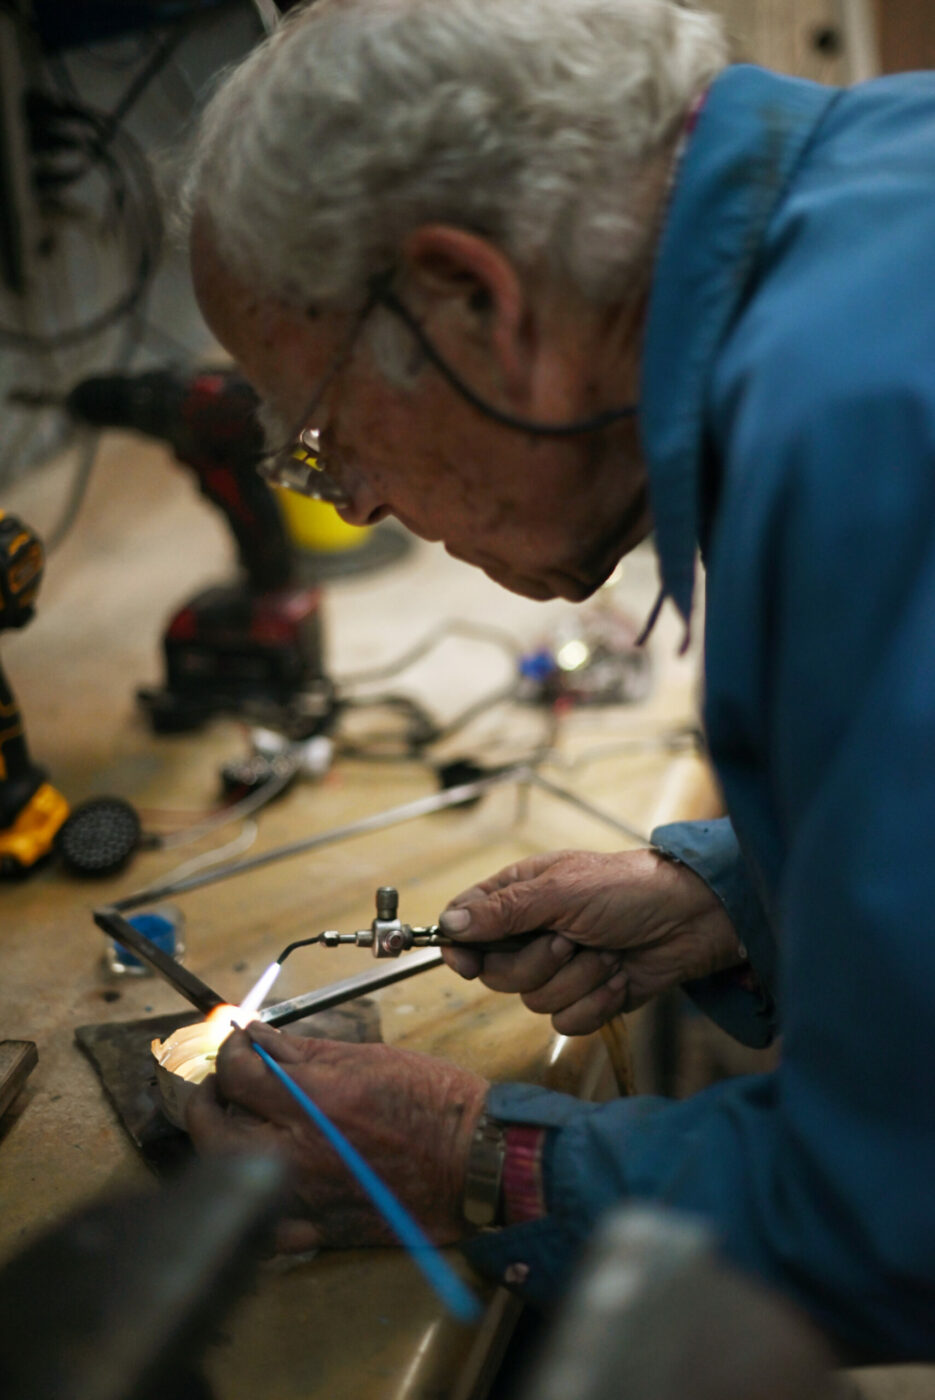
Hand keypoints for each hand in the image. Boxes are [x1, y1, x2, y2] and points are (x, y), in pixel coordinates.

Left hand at [187, 1022, 487, 1251]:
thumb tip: (260, 1037)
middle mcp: (300, 1151)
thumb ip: (306, 1051)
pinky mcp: (317, 1229)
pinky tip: (259, 1176)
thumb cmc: (434, 1102)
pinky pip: (261, 1224)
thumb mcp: (370, 1057)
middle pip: (213, 1127)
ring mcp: (304, 1196)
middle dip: (209, 1097)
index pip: (238, 1072)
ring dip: (221, 1142)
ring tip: (238, 1122)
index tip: (238, 1041)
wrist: (474, 1161)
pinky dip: (250, 1197)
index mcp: (314, 1100)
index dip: (230, 1049)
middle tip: (223, 1082)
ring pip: (226, 1175)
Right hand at [439, 849, 742, 1034]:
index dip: (461, 947)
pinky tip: (619, 977)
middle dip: (537, 964)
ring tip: (606, 953)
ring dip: (576, 980)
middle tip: (570, 940)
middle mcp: (533, 933)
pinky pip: (567, 1022)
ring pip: (533, 1001)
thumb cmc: (629, 890)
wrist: (692, 921)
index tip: (468, 962)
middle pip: (496, 974)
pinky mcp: (586, 997)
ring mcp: (559, 968)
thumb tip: (449, 924)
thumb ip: (503, 910)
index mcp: (519, 895)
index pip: (465, 924)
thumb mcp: (561, 891)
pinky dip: (596, 1002)